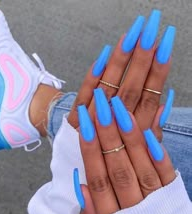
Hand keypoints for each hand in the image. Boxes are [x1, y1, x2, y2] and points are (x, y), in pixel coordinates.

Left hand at [68, 10, 175, 140]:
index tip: (164, 48)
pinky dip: (93, 75)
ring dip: (120, 60)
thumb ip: (152, 128)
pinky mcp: (76, 117)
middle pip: (130, 89)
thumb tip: (166, 103)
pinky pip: (83, 94)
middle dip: (141, 59)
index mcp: (133, 131)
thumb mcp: (138, 144)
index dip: (157, 74)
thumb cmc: (114, 146)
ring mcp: (93, 120)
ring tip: (132, 35)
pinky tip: (103, 54)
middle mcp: (114, 124)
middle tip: (151, 31)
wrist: (82, 154)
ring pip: (108, 88)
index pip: (149, 99)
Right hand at [75, 90, 175, 213]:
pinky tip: (147, 131)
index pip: (97, 178)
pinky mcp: (171, 194)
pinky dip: (156, 152)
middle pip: (116, 167)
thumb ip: (91, 210)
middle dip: (107, 134)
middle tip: (102, 105)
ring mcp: (154, 200)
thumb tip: (79, 185)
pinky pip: (164, 172)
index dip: (89, 150)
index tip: (84, 124)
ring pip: (139, 165)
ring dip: (129, 136)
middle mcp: (133, 208)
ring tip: (119, 108)